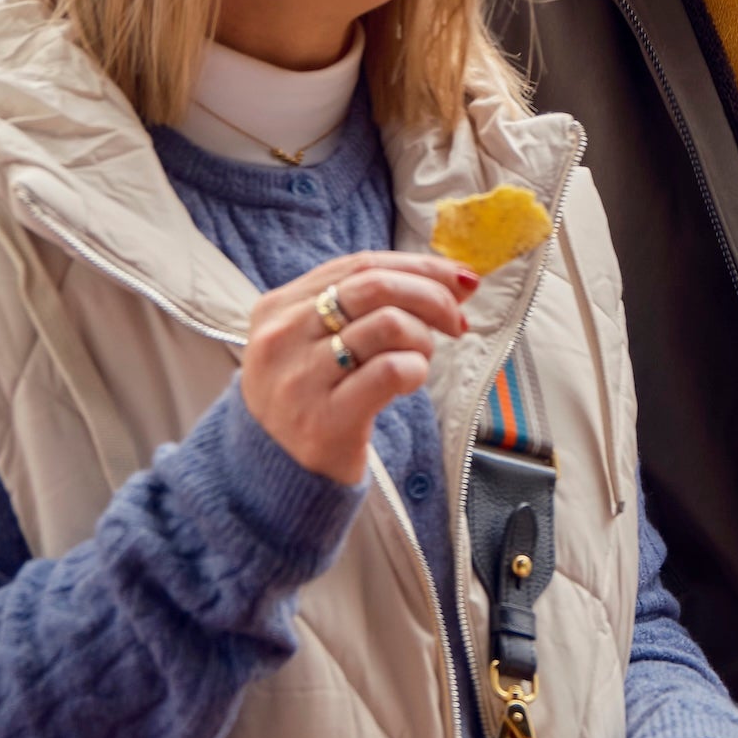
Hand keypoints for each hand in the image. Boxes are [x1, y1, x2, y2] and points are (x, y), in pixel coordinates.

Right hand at [241, 251, 477, 482]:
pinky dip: (416, 369)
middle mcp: (282, 337)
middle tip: (454, 321)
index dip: (419, 266)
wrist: (278, 474)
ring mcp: (300, 378)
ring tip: (420, 358)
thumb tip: (456, 279)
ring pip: (388, 324)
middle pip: (375, 286)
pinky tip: (410, 380)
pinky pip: (391, 371)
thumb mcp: (318, 340)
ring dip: (423, 338)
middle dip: (432, 296)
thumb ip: (370, 304)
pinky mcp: (324, 419)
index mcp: (278, 307)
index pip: (360, 263)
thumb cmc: (313, 397)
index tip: (459, 279)